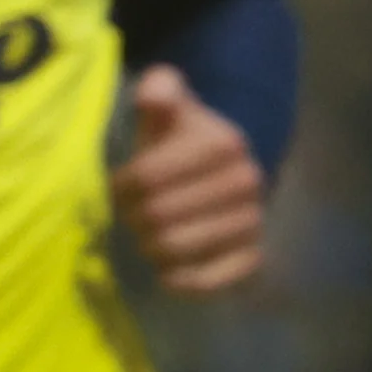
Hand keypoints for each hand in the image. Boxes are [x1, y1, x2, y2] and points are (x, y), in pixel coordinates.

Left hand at [113, 64, 265, 293]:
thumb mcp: (165, 108)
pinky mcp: (252, 260)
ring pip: (175, 248)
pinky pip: (208, 281)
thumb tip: (155, 92)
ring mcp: (253, 223)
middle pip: (158, 215)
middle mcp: (248, 183)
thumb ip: (158, 90)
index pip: (148, 176)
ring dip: (148, 246)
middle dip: (132, 217)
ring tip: (145, 236)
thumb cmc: (178, 141)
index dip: (122, 186)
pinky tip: (165, 271)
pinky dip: (179, 280)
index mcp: (225, 143)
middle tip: (128, 215)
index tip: (118, 187)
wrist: (219, 175)